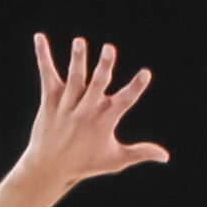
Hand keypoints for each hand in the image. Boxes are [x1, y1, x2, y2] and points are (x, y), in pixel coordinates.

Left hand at [19, 35, 169, 191]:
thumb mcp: (116, 160)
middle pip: (97, 84)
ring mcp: (67, 105)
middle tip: (109, 49)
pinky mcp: (49, 101)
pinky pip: (47, 74)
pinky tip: (40, 38)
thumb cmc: (86, 164)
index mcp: (105, 121)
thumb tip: (166, 156)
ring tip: (79, 42)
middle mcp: (86, 110)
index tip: (146, 73)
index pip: (124, 101)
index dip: (136, 87)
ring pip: (75, 78)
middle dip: (104, 66)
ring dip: (78, 59)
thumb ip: (141, 153)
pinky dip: (43, 56)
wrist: (50, 168)